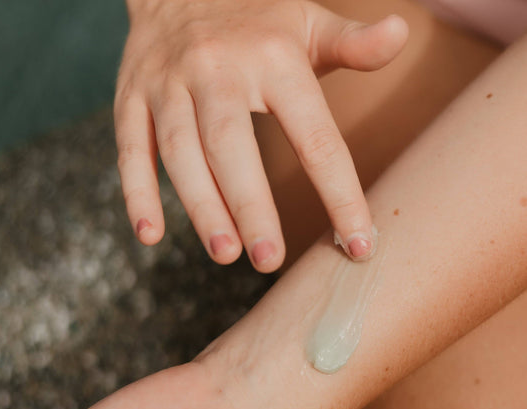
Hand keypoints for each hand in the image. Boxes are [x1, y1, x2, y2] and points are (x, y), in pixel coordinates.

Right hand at [115, 0, 407, 268]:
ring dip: (201, 206)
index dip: (339, 194)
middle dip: (251, 206)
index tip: (358, 244)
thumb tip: (402, 35)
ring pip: (181, 151)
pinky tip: (150, 235)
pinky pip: (132, 149)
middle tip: (269, 260)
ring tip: (224, 254)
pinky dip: (137, 192)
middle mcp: (217, 69)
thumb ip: (352, 44)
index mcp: (274, 59)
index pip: (315, 136)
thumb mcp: (307, 25)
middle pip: (233, 145)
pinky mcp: (131, 99)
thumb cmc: (256, 22)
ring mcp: (168, 84)